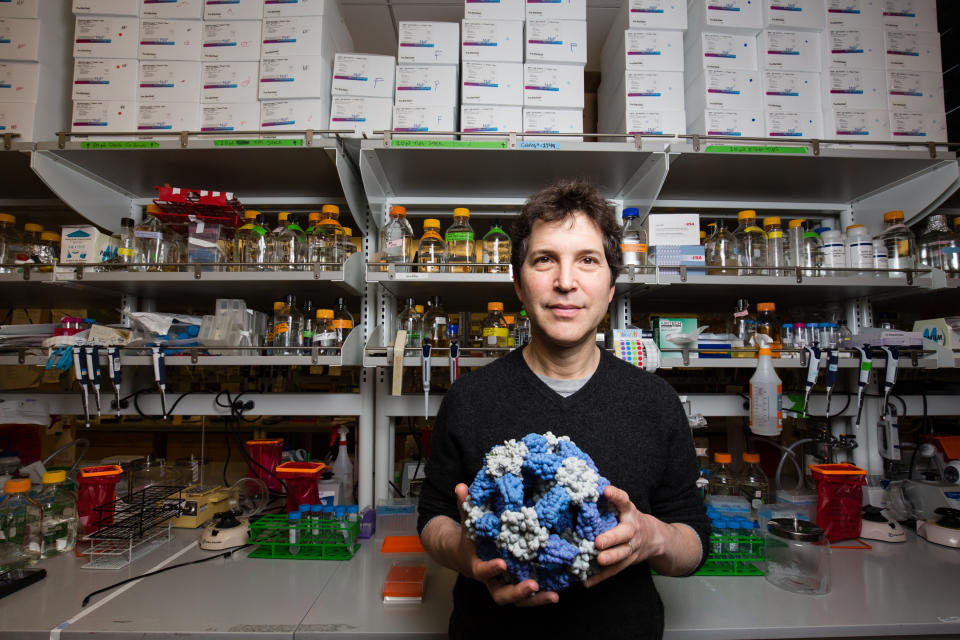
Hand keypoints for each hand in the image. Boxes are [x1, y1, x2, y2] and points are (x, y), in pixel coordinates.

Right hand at [454, 483, 558, 606]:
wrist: (466, 555)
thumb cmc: (470, 537)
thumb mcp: (467, 522)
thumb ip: (465, 506)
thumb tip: (461, 486)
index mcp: (478, 566)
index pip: (482, 571)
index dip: (491, 569)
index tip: (502, 563)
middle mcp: (492, 581)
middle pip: (502, 595)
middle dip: (518, 592)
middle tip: (533, 585)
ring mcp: (506, 585)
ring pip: (519, 600)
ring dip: (536, 599)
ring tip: (554, 596)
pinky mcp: (518, 585)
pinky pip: (531, 595)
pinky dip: (543, 595)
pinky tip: (560, 590)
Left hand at [585, 485, 666, 587]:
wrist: (654, 538)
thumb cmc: (628, 519)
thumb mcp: (623, 507)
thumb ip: (608, 502)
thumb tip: (580, 490)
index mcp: (629, 512)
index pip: (623, 501)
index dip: (616, 495)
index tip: (606, 491)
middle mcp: (632, 529)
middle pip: (624, 534)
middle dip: (612, 538)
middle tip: (598, 542)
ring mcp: (632, 547)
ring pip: (622, 554)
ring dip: (611, 558)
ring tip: (598, 561)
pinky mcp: (628, 561)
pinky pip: (615, 570)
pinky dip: (600, 577)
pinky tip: (587, 581)